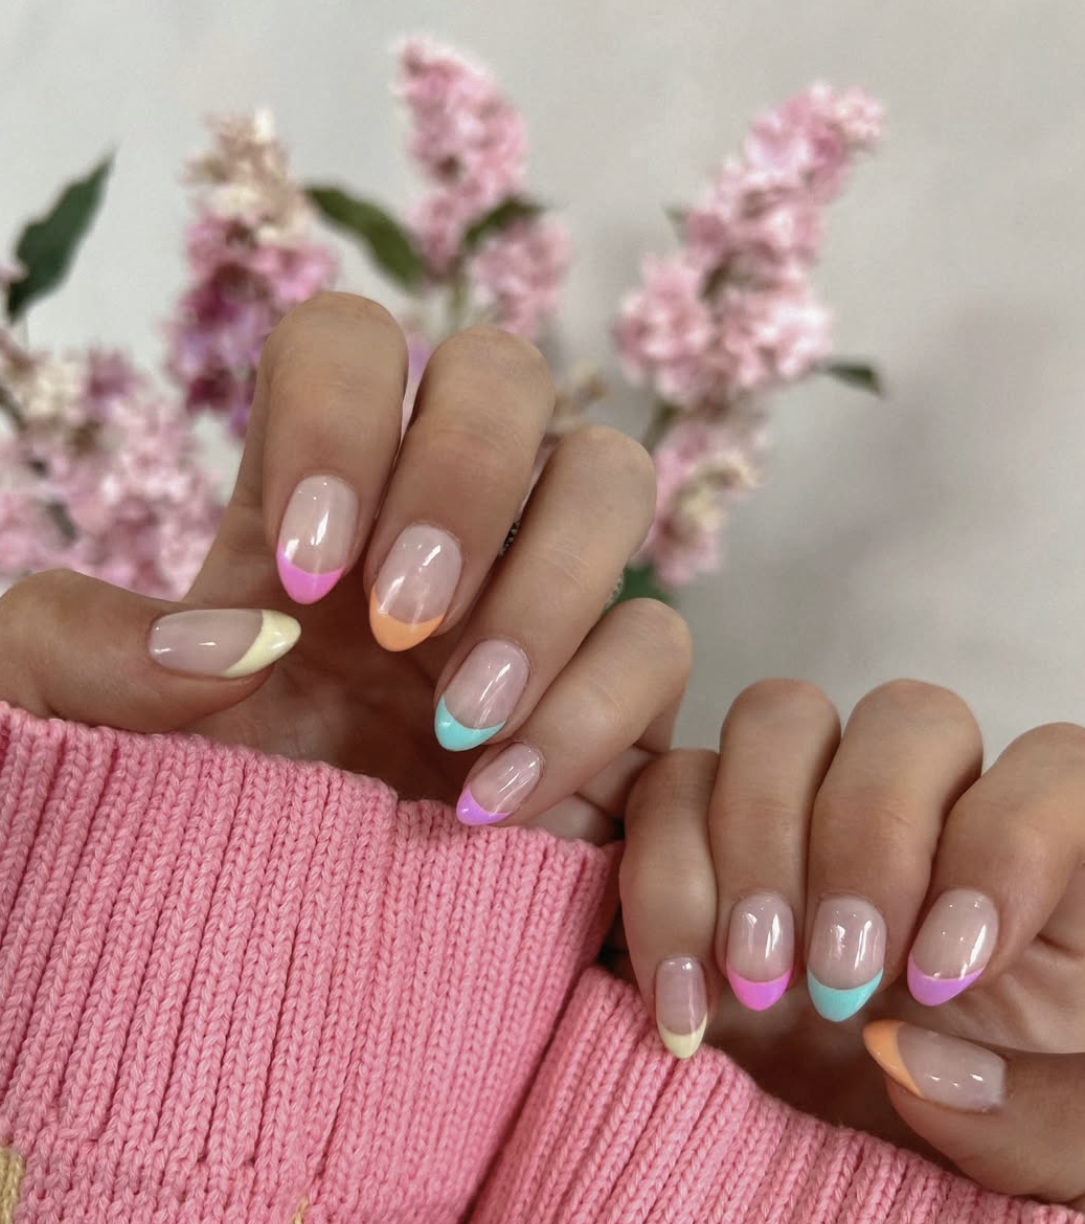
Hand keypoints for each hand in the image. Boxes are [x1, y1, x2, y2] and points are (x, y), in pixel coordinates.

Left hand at [0, 293, 689, 840]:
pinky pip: (655, 642)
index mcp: (311, 495)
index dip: (341, 415)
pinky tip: (493, 798)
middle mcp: (437, 523)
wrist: (282, 954)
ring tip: (455, 717)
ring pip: (608, 475)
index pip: (352, 343)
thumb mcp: (61, 730)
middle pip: (504, 372)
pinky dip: (590, 710)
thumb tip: (226, 636)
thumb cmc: (173, 823)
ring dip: (547, 585)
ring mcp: (537, 601)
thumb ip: (71, 646)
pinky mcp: (613, 699)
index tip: (306, 571)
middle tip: (399, 622)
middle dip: (463, 478)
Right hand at [617, 679, 1084, 1212]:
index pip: (1058, 771)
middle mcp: (924, 816)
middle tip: (841, 974)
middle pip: (910, 717)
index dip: (1007, 844)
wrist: (823, 1177)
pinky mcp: (694, 835)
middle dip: (868, 839)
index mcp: (1045, 874)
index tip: (946, 974)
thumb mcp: (1060, 1162)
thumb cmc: (966, 1155)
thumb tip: (906, 1048)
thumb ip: (1048, 1118)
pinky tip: (685, 1000)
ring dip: (758, 843)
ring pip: (779, 718)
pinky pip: (665, 787)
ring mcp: (800, 812)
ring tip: (758, 981)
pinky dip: (663, 883)